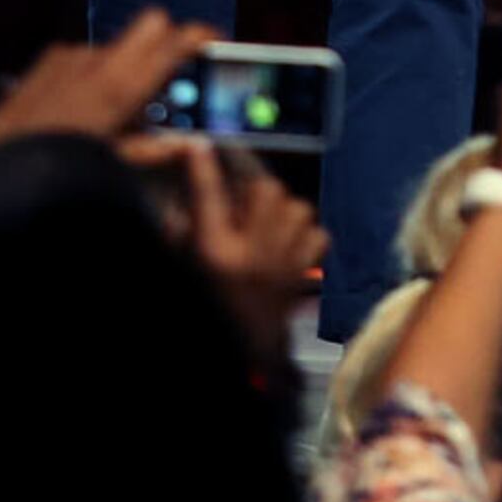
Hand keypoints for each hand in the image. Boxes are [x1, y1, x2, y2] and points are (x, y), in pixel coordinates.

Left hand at [0, 9, 218, 182]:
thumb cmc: (58, 165)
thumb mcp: (112, 162)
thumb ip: (155, 149)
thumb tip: (192, 144)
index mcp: (123, 84)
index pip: (175, 39)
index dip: (201, 37)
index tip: (213, 44)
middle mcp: (101, 58)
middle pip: (153, 21)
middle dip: (166, 40)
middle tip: (169, 73)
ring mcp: (73, 53)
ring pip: (118, 43)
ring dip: (126, 63)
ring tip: (117, 103)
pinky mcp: (50, 57)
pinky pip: (86, 55)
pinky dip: (93, 72)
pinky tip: (80, 104)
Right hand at [132, 133, 327, 346]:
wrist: (244, 356)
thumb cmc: (209, 306)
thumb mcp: (186, 264)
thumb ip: (183, 230)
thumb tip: (188, 192)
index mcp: (212, 253)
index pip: (208, 197)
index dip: (204, 167)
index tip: (202, 145)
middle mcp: (250, 254)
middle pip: (265, 191)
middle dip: (254, 188)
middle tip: (243, 202)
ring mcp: (282, 265)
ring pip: (297, 208)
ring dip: (282, 209)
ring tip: (266, 225)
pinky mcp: (304, 276)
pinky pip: (317, 234)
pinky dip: (306, 234)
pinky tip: (288, 244)